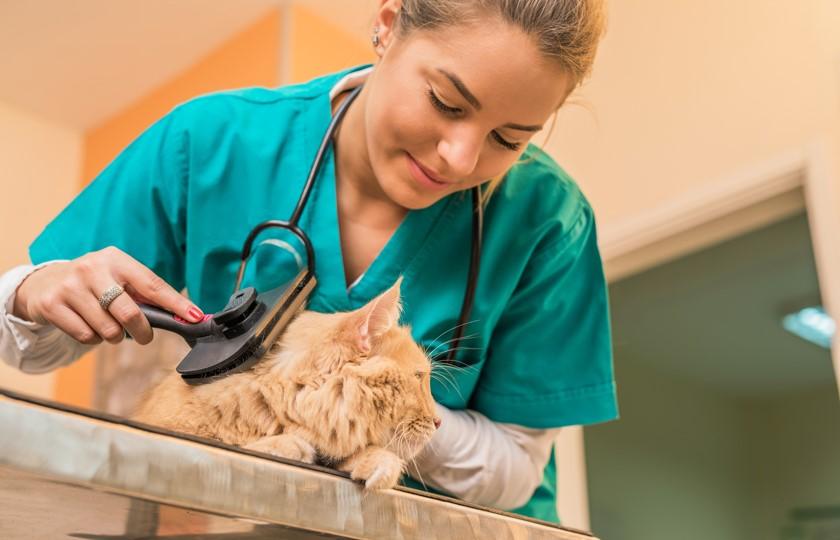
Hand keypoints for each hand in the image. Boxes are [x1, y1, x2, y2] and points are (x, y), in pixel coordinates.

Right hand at [12, 246, 201, 345]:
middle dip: (143, 331)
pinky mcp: (53, 304)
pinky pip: (86, 336)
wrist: (44, 283)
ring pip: (108, 329)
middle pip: (130, 313)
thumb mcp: (118, 279)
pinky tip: (88, 325)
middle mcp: (93, 268)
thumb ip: (145, 295)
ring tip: (108, 325)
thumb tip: (184, 317)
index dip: (176, 304)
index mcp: (116, 259)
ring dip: (114, 336)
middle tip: (144, 336)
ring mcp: (70, 286)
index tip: (195, 317)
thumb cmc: (95, 284)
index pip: (153, 285)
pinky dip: (93, 338)